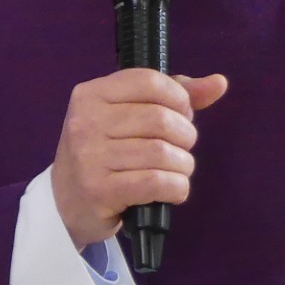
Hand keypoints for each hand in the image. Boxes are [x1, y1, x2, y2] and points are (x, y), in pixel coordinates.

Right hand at [52, 71, 228, 248]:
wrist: (66, 203)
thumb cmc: (103, 154)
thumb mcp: (126, 117)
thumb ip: (172, 98)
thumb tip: (218, 83)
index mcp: (91, 95)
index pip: (149, 81)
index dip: (178, 98)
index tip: (181, 115)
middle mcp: (86, 122)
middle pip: (161, 119)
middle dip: (185, 137)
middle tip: (179, 149)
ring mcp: (89, 157)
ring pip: (162, 153)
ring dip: (182, 166)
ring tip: (176, 172)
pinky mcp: (99, 190)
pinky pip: (156, 182)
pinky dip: (176, 188)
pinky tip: (172, 190)